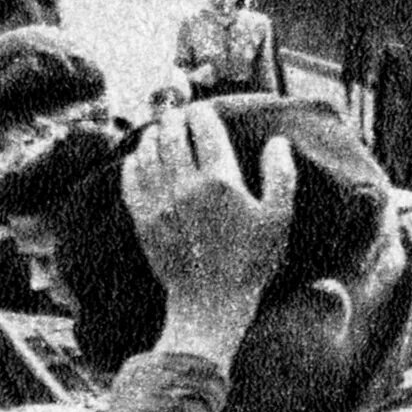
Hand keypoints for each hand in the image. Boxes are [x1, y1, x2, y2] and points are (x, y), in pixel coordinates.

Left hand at [123, 103, 295, 357]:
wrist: (210, 302)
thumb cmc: (250, 261)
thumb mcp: (278, 219)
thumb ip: (280, 176)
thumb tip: (277, 142)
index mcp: (220, 180)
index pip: (205, 129)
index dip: (202, 113)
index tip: (202, 109)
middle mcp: (185, 186)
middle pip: (172, 135)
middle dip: (174, 118)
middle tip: (177, 113)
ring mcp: (160, 202)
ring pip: (148, 153)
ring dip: (153, 136)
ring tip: (159, 130)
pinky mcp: (143, 220)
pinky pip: (130, 180)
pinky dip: (133, 163)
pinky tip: (138, 159)